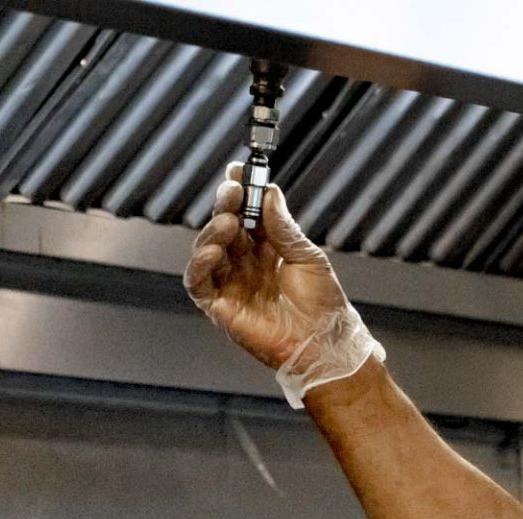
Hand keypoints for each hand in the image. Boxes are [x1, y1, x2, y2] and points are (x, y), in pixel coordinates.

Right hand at [183, 164, 384, 406]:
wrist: (324, 343)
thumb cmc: (323, 305)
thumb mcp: (307, 256)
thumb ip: (282, 226)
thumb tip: (269, 192)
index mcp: (267, 250)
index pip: (246, 214)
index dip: (240, 193)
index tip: (238, 172)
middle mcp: (245, 264)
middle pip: (225, 227)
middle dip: (226, 205)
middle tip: (233, 191)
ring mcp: (231, 284)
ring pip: (208, 250)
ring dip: (213, 231)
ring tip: (229, 222)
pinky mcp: (221, 307)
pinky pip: (198, 282)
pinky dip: (199, 264)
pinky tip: (212, 251)